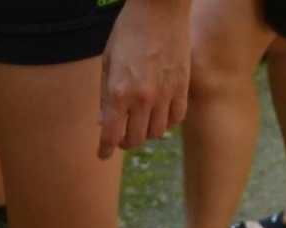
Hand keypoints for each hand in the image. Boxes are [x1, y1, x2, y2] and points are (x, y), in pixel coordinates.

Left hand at [97, 0, 191, 160]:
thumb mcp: (107, 61)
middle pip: (134, 139)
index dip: (105, 149)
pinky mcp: (182, 87)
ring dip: (145, 132)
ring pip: (155, 133)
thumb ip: (105, 95)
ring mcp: (165, 94)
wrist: (160, 9)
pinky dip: (166, 122)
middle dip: (124, 142)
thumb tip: (103, 122)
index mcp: (119, 92)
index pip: (111, 134)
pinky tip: (159, 114)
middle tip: (121, 136)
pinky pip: (176, 118)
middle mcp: (142, 98)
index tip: (102, 155)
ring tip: (140, 122)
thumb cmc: (128, 31)